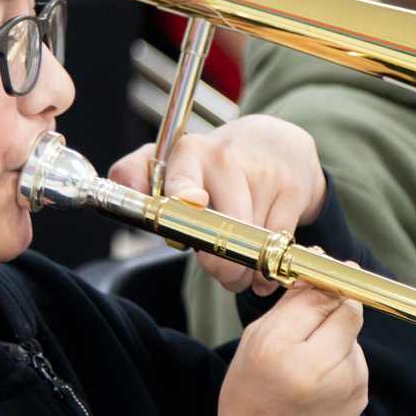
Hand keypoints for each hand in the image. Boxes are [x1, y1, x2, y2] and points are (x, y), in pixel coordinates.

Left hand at [110, 114, 326, 295]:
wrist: (277, 144)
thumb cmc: (215, 166)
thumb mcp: (173, 163)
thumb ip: (136, 176)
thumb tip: (122, 191)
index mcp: (187, 154)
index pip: (182, 176)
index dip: (186, 192)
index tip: (193, 203)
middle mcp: (225, 158)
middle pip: (219, 231)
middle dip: (219, 266)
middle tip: (220, 271)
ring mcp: (262, 172)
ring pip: (250, 244)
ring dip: (244, 271)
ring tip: (240, 263)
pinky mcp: (293, 189)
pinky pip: (279, 244)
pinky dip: (269, 267)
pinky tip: (262, 262)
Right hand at [211, 276, 368, 415]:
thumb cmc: (249, 402)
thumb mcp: (253, 347)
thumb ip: (289, 308)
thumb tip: (318, 271)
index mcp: (280, 348)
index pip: (321, 294)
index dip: (326, 277)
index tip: (323, 266)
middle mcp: (319, 364)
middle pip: (348, 308)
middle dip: (337, 299)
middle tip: (318, 303)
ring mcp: (347, 382)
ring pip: (353, 332)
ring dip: (336, 331)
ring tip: (307, 357)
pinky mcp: (361, 395)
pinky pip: (355, 357)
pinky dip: (340, 357)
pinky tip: (317, 378)